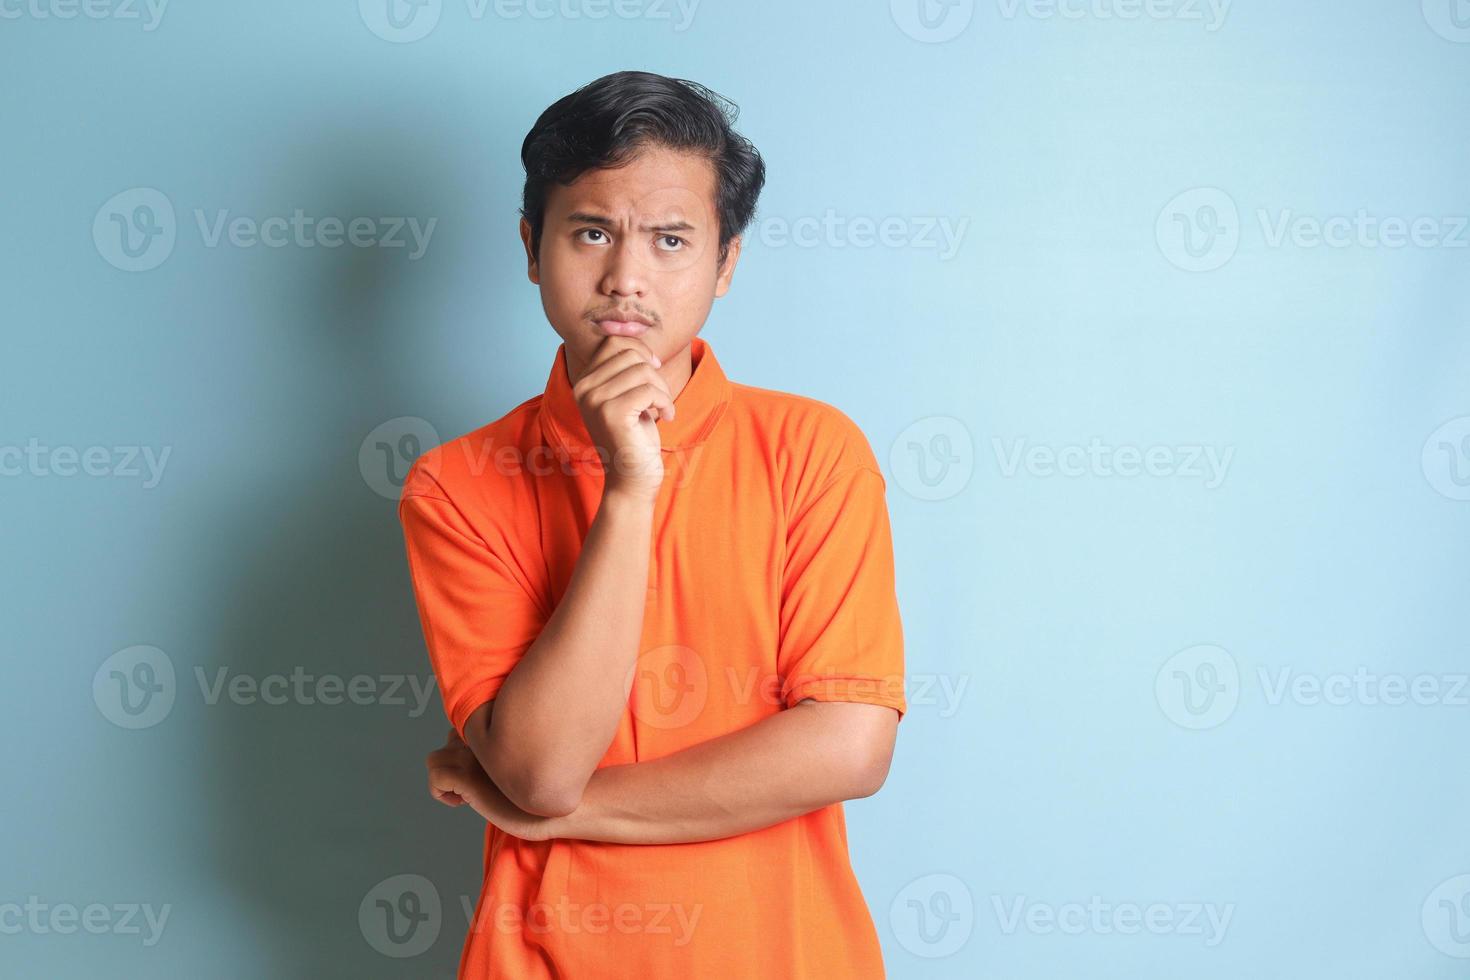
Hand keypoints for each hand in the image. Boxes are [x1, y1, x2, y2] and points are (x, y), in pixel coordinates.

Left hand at [425, 727, 557, 841]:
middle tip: (474, 784)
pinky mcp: (469, 778)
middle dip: (456, 762)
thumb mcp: (522, 763)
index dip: (468, 750)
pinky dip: (441, 792)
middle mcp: (484, 738)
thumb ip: (503, 753)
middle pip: (448, 741)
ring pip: (435, 759)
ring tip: (465, 795)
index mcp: (498, 729)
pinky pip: (436, 777)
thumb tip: (483, 758)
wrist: (557, 809)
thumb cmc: (545, 790)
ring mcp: (475, 757)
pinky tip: (463, 803)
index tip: (483, 772)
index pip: (465, 729)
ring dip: (445, 778)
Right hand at [571, 335, 672, 499]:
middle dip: (654, 373)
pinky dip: (665, 402)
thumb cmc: (635, 436)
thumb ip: (626, 366)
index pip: (614, 342)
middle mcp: (583, 388)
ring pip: (643, 371)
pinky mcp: (612, 414)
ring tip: (662, 409)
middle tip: (660, 398)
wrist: (633, 478)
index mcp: (584, 381)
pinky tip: (665, 418)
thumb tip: (634, 331)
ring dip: (662, 390)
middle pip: (631, 354)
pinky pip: (650, 390)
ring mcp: (595, 401)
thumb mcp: (628, 394)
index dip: (641, 351)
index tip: (654, 372)